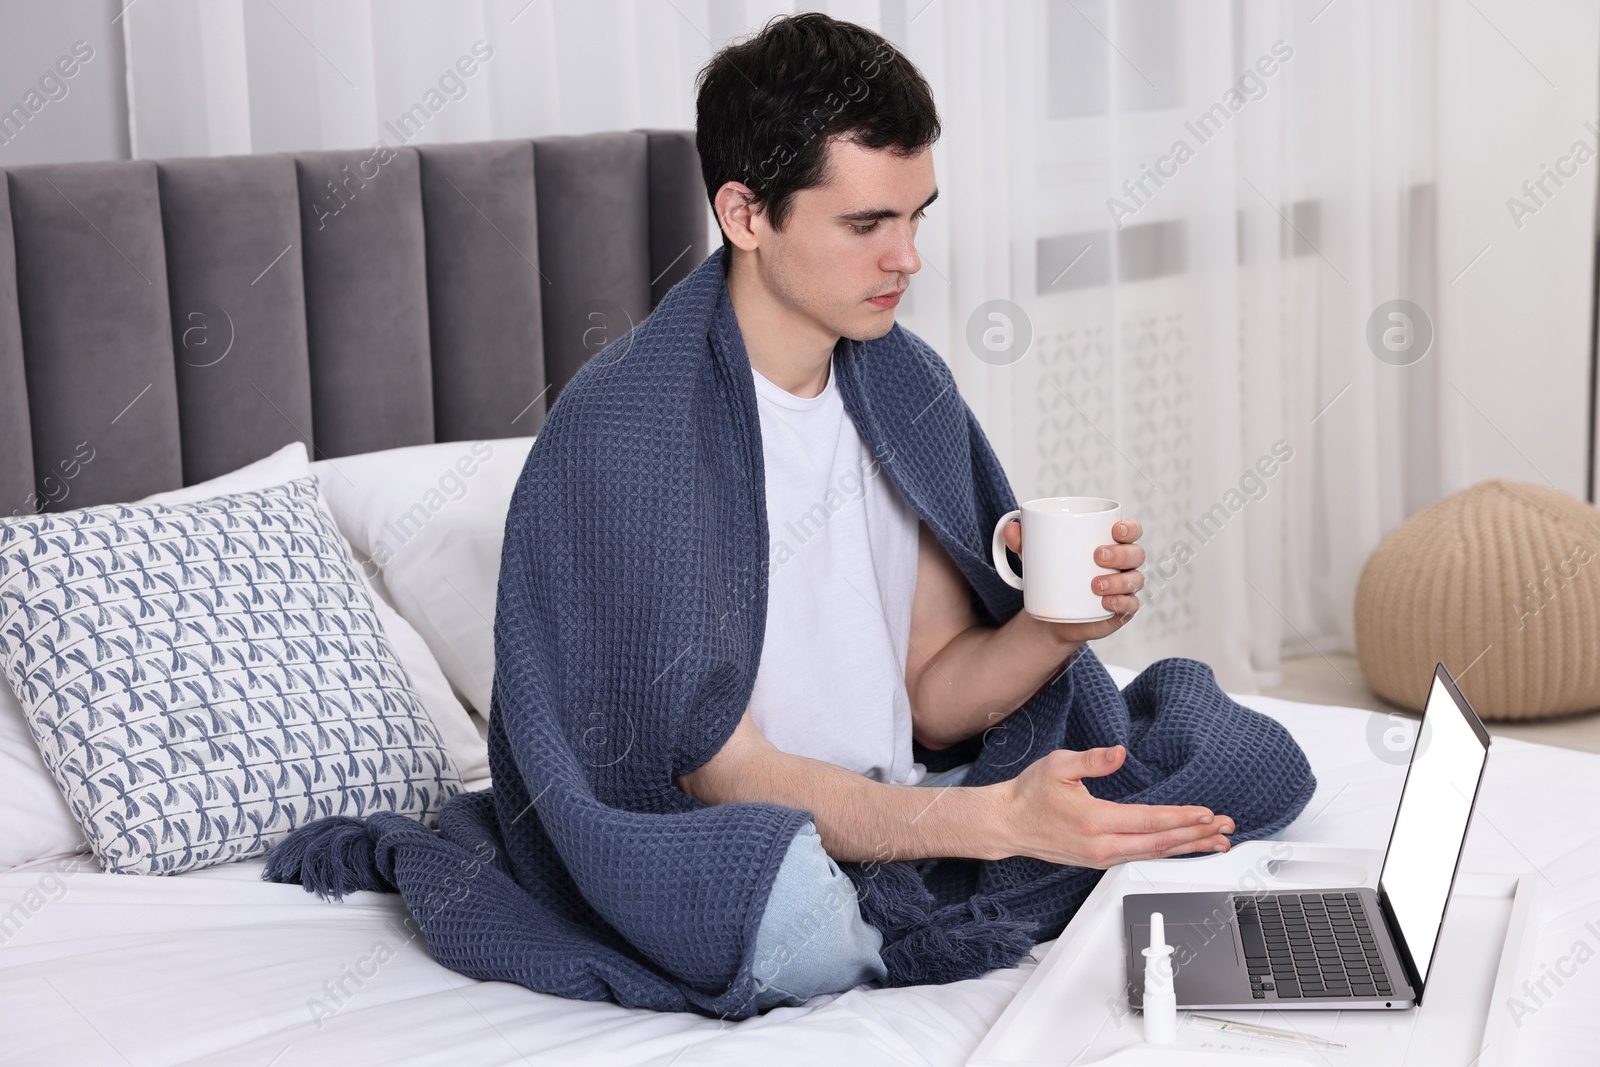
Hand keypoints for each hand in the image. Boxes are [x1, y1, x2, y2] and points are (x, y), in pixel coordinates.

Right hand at [995, 745, 1234, 866]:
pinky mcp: (1101, 861)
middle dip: (1197, 835)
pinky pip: (1143, 857)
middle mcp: (1102, 846)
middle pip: (1160, 843)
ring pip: (1155, 854)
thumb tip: (1119, 752)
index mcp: (1095, 821)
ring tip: (1217, 843)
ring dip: (1189, 848)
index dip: (1182, 818)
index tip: (1207, 814)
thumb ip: (1092, 760)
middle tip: (1226, 829)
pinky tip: (1184, 847)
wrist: (1008, 824)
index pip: (1150, 821)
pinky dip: (1169, 852)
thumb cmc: (1030, 794)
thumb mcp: (1058, 766)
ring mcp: (1102, 858)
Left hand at [1001, 517, 1144, 641]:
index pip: (1132, 531)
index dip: (1130, 528)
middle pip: (1136, 554)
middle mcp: (1124, 564)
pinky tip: (1107, 603)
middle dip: (1121, 553)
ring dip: (1119, 580)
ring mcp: (1125, 588)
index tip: (1115, 529)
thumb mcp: (1037, 557)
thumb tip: (1010, 527)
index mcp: (1111, 543)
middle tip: (1097, 556)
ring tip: (1094, 585)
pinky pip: (1131, 606)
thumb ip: (1023, 542)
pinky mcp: (1121, 610)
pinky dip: (1121, 604)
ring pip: (1135, 580)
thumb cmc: (1054, 574)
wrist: (1052, 611)